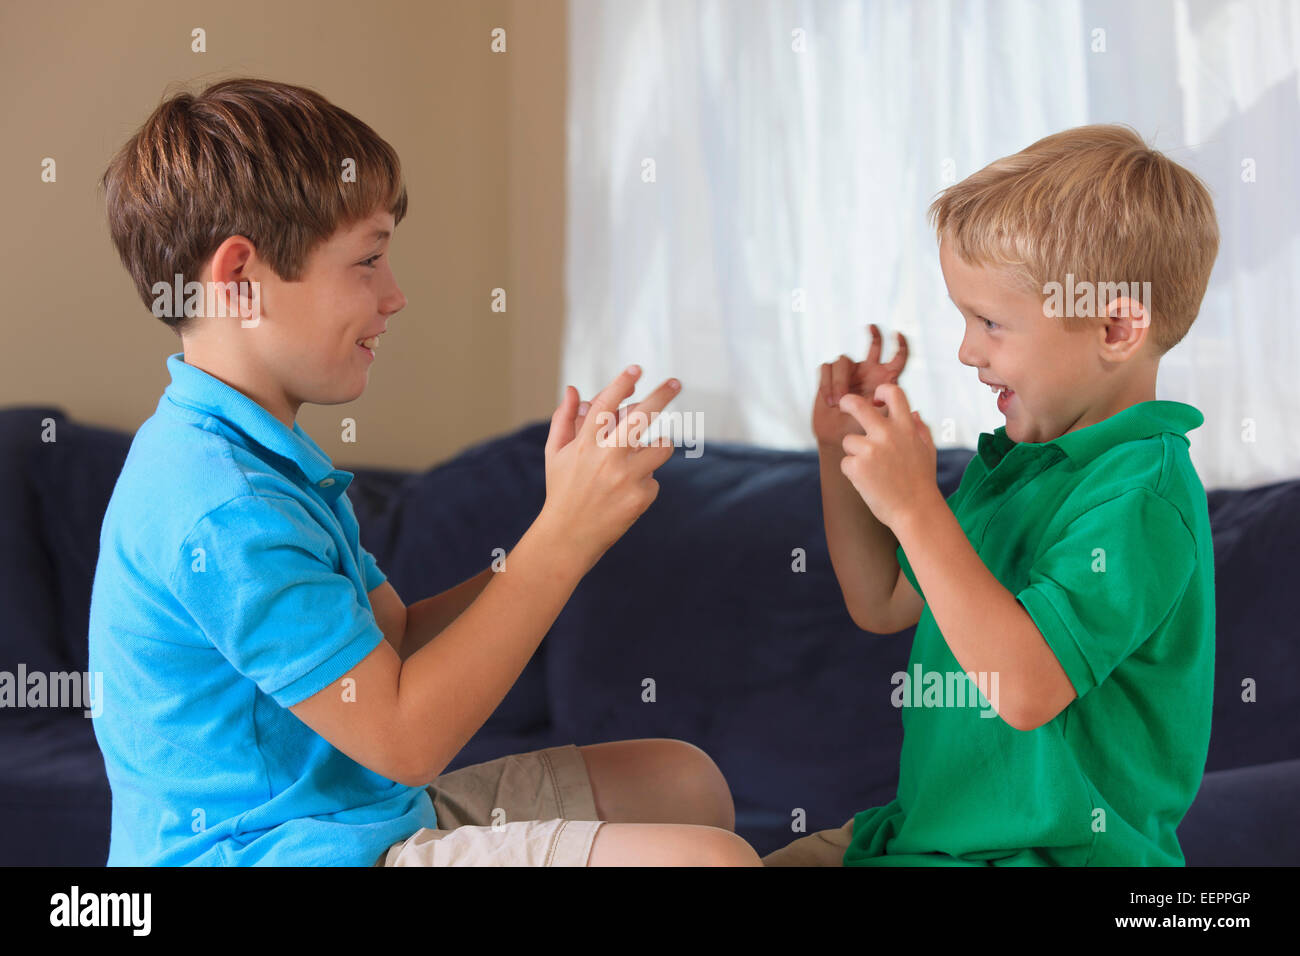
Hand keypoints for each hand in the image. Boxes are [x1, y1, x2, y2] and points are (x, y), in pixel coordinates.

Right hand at [539, 366, 680, 569]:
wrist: (568, 537)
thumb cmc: (561, 490)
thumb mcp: (555, 454)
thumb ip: (563, 419)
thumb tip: (575, 389)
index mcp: (584, 443)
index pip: (606, 404)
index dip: (622, 383)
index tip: (636, 369)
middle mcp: (607, 456)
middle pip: (642, 417)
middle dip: (662, 395)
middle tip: (676, 382)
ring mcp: (626, 477)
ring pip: (661, 447)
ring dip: (657, 447)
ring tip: (641, 457)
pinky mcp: (640, 496)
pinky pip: (654, 478)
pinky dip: (644, 481)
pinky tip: (625, 494)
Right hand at [812, 324, 908, 448]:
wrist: (839, 438)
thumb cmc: (862, 432)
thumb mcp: (880, 423)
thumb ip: (892, 412)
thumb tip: (911, 410)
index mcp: (885, 379)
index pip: (898, 358)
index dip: (901, 345)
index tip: (898, 334)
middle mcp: (869, 371)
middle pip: (874, 345)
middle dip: (875, 335)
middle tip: (872, 327)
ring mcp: (850, 372)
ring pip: (843, 360)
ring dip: (839, 381)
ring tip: (838, 403)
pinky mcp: (830, 376)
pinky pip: (826, 368)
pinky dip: (827, 384)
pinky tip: (829, 401)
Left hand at [837, 383, 938, 530]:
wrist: (915, 511)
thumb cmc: (922, 482)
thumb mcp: (927, 451)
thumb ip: (919, 429)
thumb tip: (913, 412)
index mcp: (905, 427)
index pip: (893, 392)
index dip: (882, 390)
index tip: (876, 398)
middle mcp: (887, 434)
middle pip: (856, 405)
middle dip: (846, 402)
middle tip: (843, 404)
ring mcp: (870, 450)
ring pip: (848, 441)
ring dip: (855, 453)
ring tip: (873, 471)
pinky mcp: (856, 467)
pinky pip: (846, 462)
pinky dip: (853, 472)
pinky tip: (868, 482)